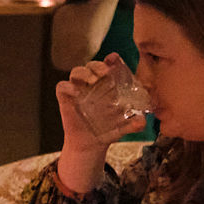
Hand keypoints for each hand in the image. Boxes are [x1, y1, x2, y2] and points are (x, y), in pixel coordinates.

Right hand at [53, 56, 140, 191]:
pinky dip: (67, 87)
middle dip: (97, 65)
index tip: (114, 59)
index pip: (109, 66)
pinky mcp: (65, 99)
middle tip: (104, 72)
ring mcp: (78, 91)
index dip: (112, 60)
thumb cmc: (109, 130)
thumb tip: (141, 121)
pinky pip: (62, 87)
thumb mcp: (125, 126)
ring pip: (76, 72)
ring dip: (83, 72)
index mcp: (108, 85)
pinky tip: (75, 93)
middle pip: (92, 66)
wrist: (91, 144)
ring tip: (92, 81)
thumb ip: (134, 123)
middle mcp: (93, 85)